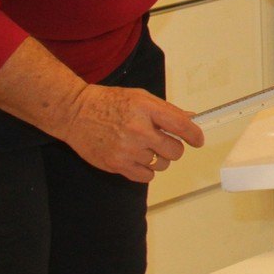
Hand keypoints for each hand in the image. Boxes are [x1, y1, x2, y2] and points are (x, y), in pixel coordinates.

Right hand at [59, 84, 204, 180]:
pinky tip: (137, 158)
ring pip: (161, 164)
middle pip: (175, 151)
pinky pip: (146, 176)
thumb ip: (166, 109)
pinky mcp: (116, 164)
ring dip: (159, 158)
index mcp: (146, 109)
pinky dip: (146, 170)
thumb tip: (191, 118)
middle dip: (174, 148)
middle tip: (164, 142)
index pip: (182, 126)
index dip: (195, 135)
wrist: (75, 113)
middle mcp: (138, 130)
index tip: (197, 140)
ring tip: (145, 148)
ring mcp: (127, 149)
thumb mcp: (140, 97)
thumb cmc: (108, 102)